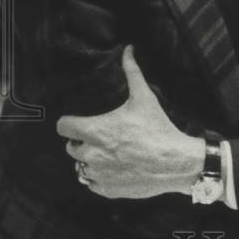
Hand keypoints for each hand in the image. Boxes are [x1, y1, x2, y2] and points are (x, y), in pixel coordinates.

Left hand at [57, 45, 204, 198]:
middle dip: (82, 141)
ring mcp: (98, 174)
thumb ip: (132, 72)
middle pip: (71, 148)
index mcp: (94, 131)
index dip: (70, 123)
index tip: (80, 122)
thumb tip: (128, 49)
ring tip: (108, 153)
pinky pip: (92, 183)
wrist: (176, 162)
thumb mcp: (144, 97)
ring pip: (80, 167)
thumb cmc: (158, 129)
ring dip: (89, 161)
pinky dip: (99, 177)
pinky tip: (114, 169)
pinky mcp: (107, 190)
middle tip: (100, 137)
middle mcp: (91, 154)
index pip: (63, 127)